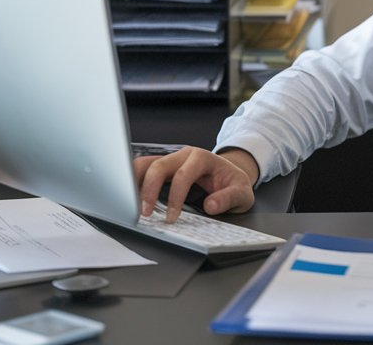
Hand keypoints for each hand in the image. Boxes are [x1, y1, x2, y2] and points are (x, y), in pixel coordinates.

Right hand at [134, 146, 258, 221]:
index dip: (175, 197)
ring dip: (134, 183)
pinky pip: (142, 170)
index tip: (171, 217)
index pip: (183, 175)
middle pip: (159, 166)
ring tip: (130, 205)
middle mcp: (184, 155)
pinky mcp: (163, 167)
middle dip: (149, 190)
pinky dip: (133, 182)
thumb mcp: (242, 193)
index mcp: (202, 158)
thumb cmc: (233, 183)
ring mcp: (171, 159)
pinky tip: (130, 198)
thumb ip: (229, 198)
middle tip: (145, 213)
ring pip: (145, 164)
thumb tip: (211, 206)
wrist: (230, 175)